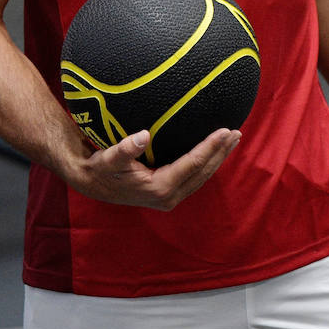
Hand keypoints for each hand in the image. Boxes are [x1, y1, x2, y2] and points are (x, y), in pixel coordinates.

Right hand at [69, 128, 240, 209]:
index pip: (193, 164)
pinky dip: (206, 163)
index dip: (210, 147)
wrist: (92, 184)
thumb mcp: (109, 158)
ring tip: (232, 139)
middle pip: (203, 172)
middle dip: (221, 152)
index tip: (224, 130)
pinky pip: (194, 177)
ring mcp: (170, 197)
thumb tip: (143, 136)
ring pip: (202, 176)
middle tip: (236, 132)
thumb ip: (125, 148)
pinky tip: (214, 150)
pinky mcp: (168, 193)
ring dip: (218, 158)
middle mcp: (169, 196)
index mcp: (160, 188)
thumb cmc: (101, 168)